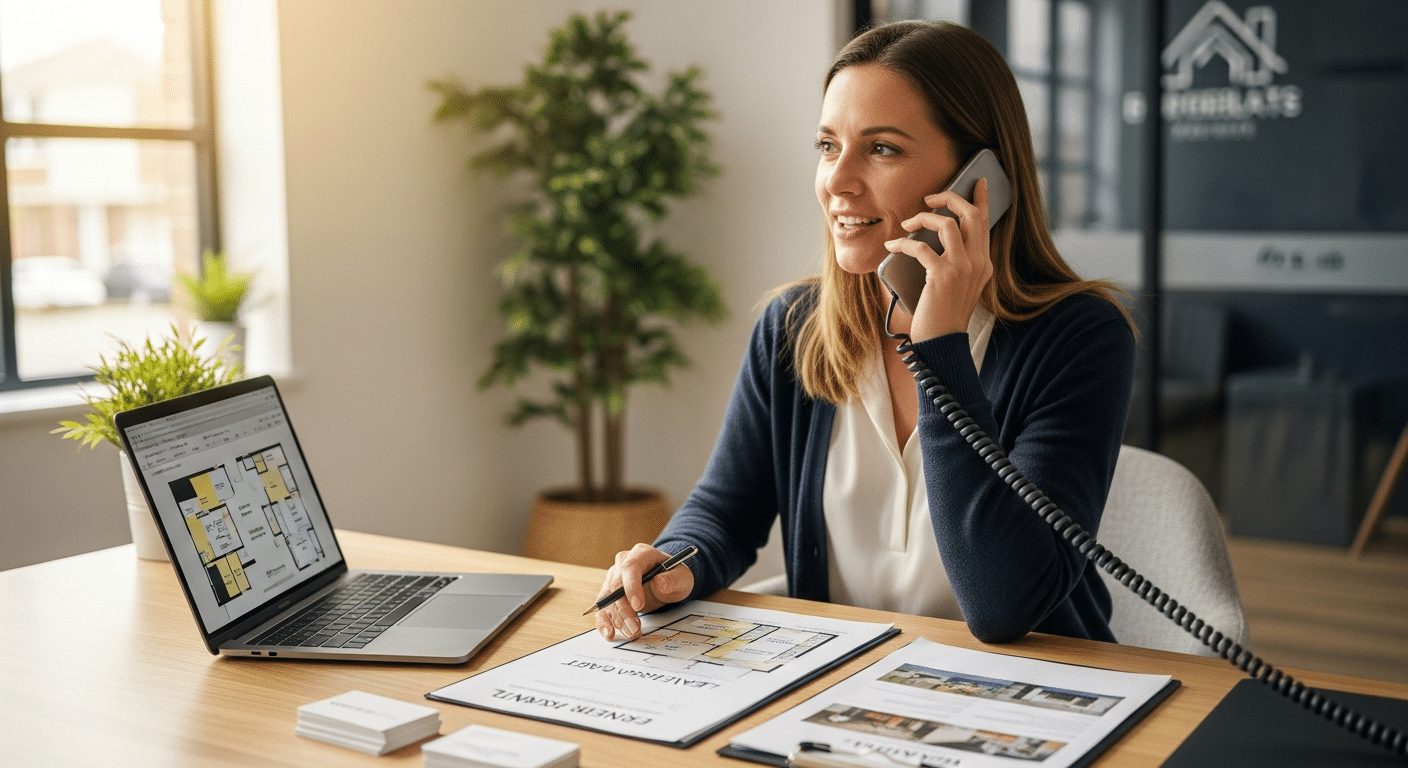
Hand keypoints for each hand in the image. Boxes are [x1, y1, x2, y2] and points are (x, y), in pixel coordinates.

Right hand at [593, 543, 694, 640]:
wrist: (667, 581)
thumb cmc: (673, 576)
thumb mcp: (681, 577)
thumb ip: (673, 579)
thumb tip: (658, 581)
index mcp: (641, 553)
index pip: (630, 567)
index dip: (631, 586)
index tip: (639, 606)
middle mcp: (623, 563)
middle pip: (616, 585)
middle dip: (625, 609)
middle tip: (636, 628)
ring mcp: (614, 577)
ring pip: (608, 599)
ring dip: (618, 619)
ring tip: (632, 633)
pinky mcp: (609, 593)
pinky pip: (602, 607)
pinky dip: (604, 621)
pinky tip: (609, 633)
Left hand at [883, 178, 993, 340]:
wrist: (942, 343)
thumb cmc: (942, 315)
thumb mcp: (956, 285)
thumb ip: (955, 261)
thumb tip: (934, 237)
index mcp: (984, 263)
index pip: (986, 223)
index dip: (982, 199)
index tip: (978, 181)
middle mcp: (979, 263)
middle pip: (970, 215)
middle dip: (950, 198)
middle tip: (930, 197)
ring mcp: (963, 269)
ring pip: (947, 224)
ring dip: (923, 219)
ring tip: (907, 223)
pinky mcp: (943, 276)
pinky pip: (921, 247)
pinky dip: (904, 242)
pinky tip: (893, 245)